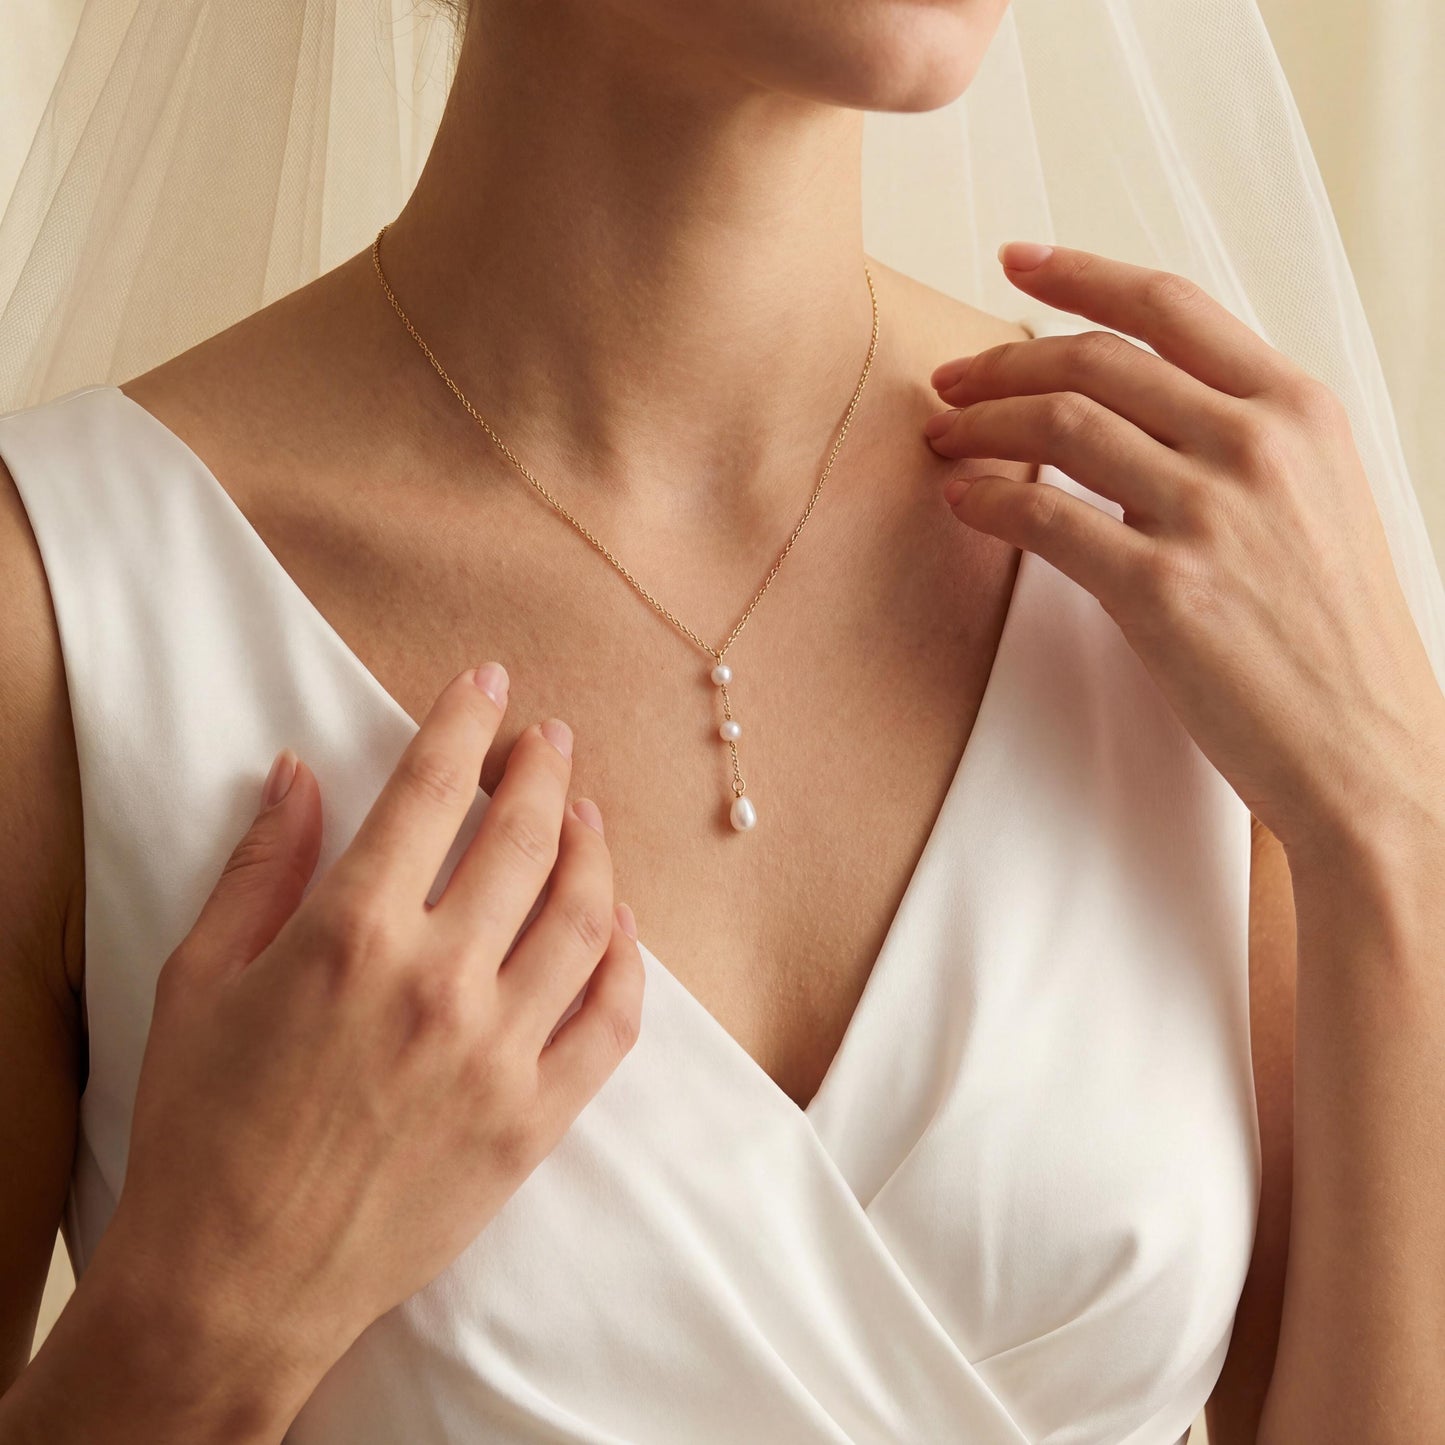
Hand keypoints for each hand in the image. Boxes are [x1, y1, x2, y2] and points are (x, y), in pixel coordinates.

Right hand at [94, 663, 643, 1431]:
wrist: (234, 1284)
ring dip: (592, 849)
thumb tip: (296, 771)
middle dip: (542, 770)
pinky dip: (626, 961)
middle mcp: (438, 982)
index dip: (463, 724)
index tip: (487, 684)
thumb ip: (259, 865)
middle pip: (522, 839)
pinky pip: (611, 1022)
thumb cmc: (202, 1129)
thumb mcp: (198, 980)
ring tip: (585, 812)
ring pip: (582, 918)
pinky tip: (616, 922)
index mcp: (350, 935)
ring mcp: (498, 1053)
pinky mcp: (534, 1120)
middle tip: (551, 738)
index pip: (430, 792)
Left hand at [923, 242, 1444, 855]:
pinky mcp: (1164, 590)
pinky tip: (960, 501)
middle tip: (950, 379)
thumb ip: (1238, 436)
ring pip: (1060, 427)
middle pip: (1095, 360)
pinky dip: (986, 501)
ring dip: (981, 426)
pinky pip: (1044, 519)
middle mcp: (1257, 444)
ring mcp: (1211, 514)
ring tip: (941, 439)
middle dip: (1002, 360)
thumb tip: (1135, 404)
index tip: (1016, 261)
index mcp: (1298, 407)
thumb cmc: (1332, 633)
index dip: (1079, 273)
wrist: (1367, 748)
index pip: (1168, 305)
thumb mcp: (1317, 498)